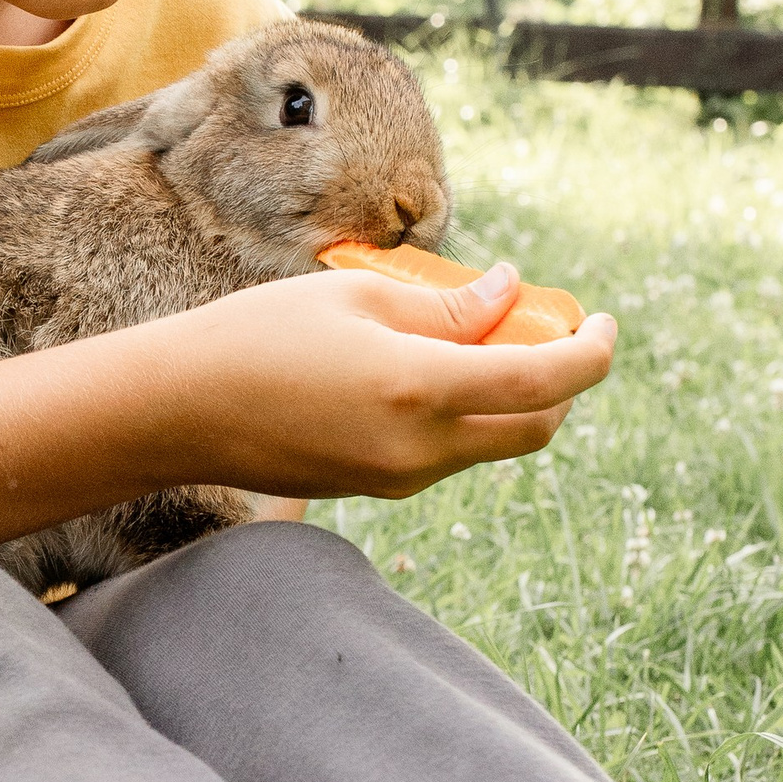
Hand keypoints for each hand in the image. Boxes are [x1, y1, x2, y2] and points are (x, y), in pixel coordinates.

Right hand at [142, 258, 618, 502]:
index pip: (545, 381)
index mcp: (419, 389)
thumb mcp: (357, 297)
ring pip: (491, 441)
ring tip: (469, 334)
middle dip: (560, 382)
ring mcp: (400, 477)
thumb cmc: (259, 336)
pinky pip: (447, 452)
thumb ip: (446, 305)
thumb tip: (510, 294)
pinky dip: (463, 411)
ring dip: (507, 393)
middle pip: (534, 428)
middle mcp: (420, 448)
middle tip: (548, 329)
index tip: (604, 323)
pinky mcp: (378, 487)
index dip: (591, 352)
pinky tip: (424, 369)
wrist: (178, 411)